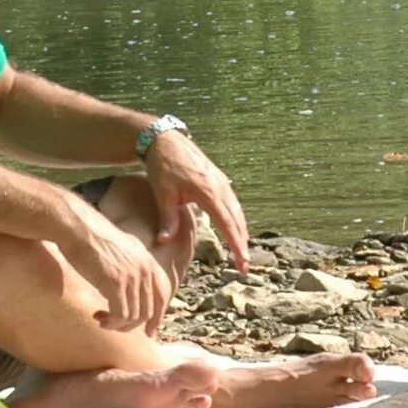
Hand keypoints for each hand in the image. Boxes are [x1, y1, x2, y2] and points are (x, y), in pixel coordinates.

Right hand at [60, 197, 172, 333]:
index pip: (163, 296)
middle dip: (131, 325)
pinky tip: (98, 317)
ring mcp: (132, 276)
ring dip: (117, 325)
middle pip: (148, 311)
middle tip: (113, 324)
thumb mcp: (123, 249)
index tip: (148, 332)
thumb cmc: (93, 238)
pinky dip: (110, 322)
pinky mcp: (116, 283)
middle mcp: (145, 269)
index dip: (157, 317)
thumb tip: (134, 286)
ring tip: (102, 319)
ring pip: (134, 317)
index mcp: (148, 261)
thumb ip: (133, 266)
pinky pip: (120, 316)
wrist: (77, 228)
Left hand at [143, 126, 252, 274]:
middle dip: (242, 244)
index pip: (228, 224)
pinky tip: (235, 229)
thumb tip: (164, 241)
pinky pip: (233, 203)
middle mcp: (221, 187)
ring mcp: (222, 183)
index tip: (242, 263)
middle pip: (237, 220)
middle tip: (244, 267)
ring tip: (242, 252)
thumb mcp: (163, 193)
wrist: (166, 140)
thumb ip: (168, 218)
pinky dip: (236, 219)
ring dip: (241, 232)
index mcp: (209, 192)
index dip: (236, 245)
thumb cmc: (163, 166)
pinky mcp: (219, 180)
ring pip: (237, 212)